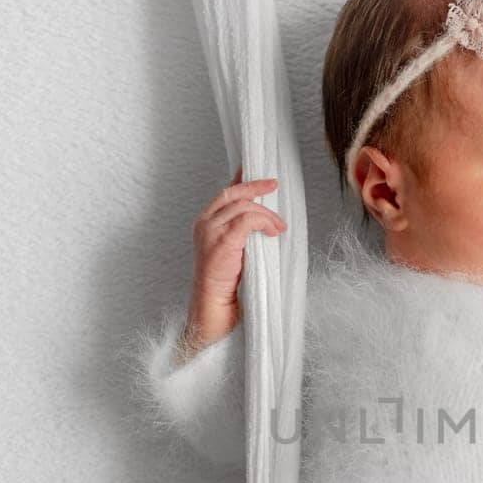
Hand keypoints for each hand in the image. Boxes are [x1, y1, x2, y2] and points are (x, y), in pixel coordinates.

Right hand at [180, 167, 287, 358]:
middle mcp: (203, 224)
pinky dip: (263, 222)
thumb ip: (244, 232)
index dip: (242, 180)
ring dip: (266, 214)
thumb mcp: (237, 251)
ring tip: (279, 227)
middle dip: (255, 186)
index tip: (259, 173)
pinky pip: (247, 221)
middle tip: (274, 185)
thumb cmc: (228, 285)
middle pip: (232, 194)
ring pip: (242, 206)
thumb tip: (266, 218)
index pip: (224, 194)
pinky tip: (273, 232)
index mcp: (205, 224)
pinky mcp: (221, 243)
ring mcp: (209, 232)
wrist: (213, 310)